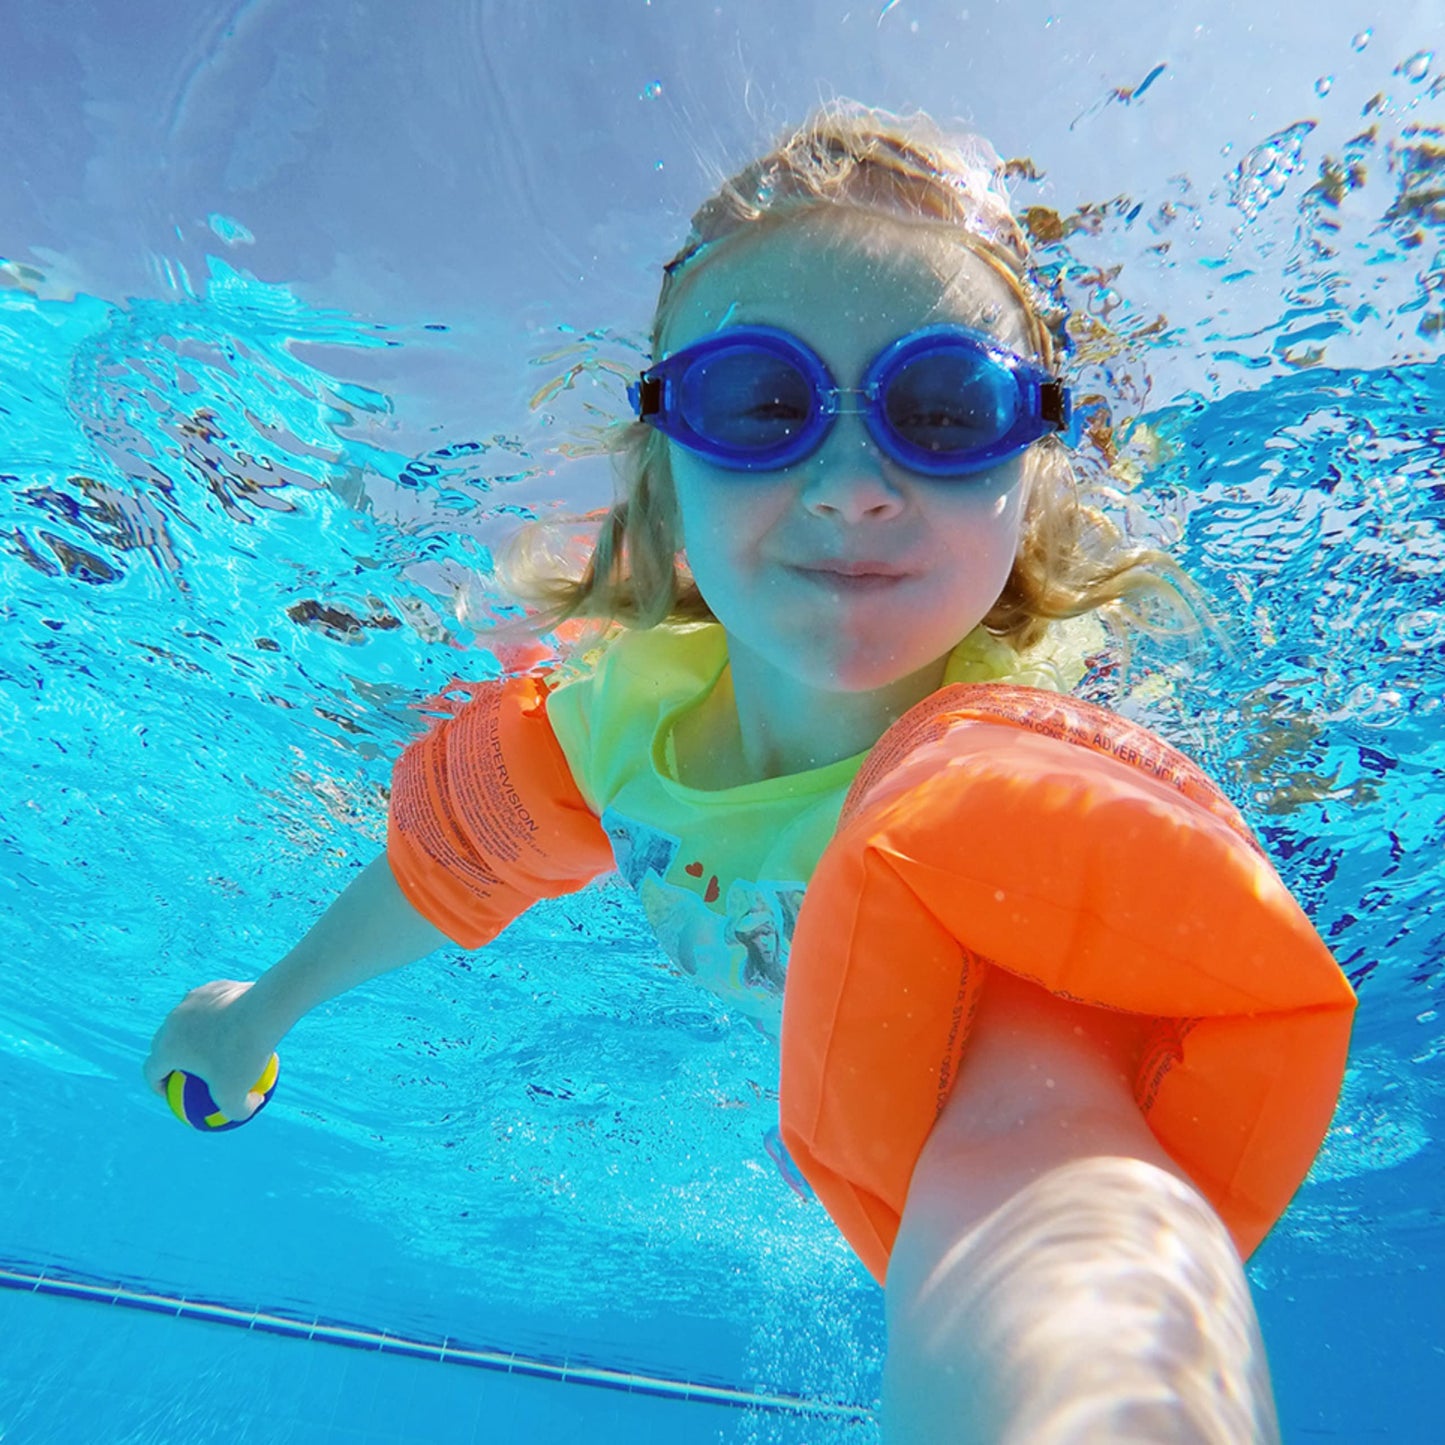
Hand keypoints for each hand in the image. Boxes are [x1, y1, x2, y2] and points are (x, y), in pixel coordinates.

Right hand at [142, 980, 277, 1122]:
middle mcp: (173, 1021)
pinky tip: (241, 1026)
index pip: (152, 1072)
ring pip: (190, 1021)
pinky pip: (212, 1006)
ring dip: (197, 1035)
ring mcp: (192, 1000)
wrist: (264, 1008)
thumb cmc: (245, 1054)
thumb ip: (236, 1111)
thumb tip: (242, 1113)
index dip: (158, 1087)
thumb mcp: (240, 1095)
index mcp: (167, 1047)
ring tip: (216, 1045)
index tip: (173, 1094)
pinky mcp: (213, 987)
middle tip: (189, 1072)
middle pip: (165, 1043)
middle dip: (172, 1059)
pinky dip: (220, 1017)